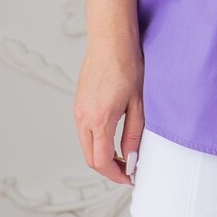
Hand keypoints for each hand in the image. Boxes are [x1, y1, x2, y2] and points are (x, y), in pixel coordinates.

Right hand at [73, 36, 144, 185]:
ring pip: (86, 145)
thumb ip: (133, 134)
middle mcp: (83, 118)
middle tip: (127, 170)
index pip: (101, 162)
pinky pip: (83, 131)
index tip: (129, 178)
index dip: (115, 174)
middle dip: (108, 169)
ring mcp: (78, 110)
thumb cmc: (127, 64)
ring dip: (101, 155)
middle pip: (90, 158)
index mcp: (99, 119)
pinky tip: (111, 136)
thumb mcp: (138, 102)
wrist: (110, 39)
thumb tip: (130, 159)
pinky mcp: (78, 103)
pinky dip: (96, 141)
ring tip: (122, 155)